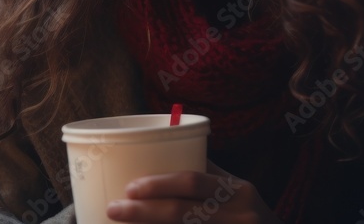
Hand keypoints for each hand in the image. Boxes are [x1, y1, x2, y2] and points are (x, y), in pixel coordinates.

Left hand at [105, 160, 283, 222]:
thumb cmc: (249, 216)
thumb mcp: (238, 192)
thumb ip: (207, 174)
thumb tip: (162, 147)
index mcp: (238, 192)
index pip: (193, 181)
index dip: (158, 184)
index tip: (129, 187)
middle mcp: (241, 216)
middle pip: (181, 213)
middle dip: (143, 212)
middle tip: (114, 209)